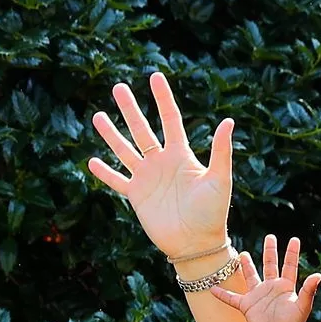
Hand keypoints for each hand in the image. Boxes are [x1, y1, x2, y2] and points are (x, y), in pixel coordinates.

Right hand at [87, 72, 233, 264]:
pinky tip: (91, 161)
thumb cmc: (213, 213)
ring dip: (111, 134)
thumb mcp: (219, 180)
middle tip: (118, 87)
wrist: (197, 244)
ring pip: (125, 150)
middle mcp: (162, 163)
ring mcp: (147, 179)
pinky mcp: (136, 196)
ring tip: (98, 116)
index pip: (170, 120)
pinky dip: (105, 172)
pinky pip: (117, 181)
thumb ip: (221, 151)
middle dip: (130, 109)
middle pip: (142, 129)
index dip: (163, 99)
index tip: (155, 77)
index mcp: (181, 155)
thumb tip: (228, 122)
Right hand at [212, 233, 320, 321]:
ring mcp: (258, 296)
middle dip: (270, 251)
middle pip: (270, 265)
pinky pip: (232, 298)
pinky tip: (212, 288)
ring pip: (251, 276)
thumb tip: (319, 275)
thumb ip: (308, 290)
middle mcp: (272, 288)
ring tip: (243, 254)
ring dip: (247, 266)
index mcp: (286, 287)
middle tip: (269, 237)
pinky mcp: (247, 306)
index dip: (291, 253)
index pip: (289, 266)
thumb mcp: (302, 307)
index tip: (294, 239)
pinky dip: (222, 294)